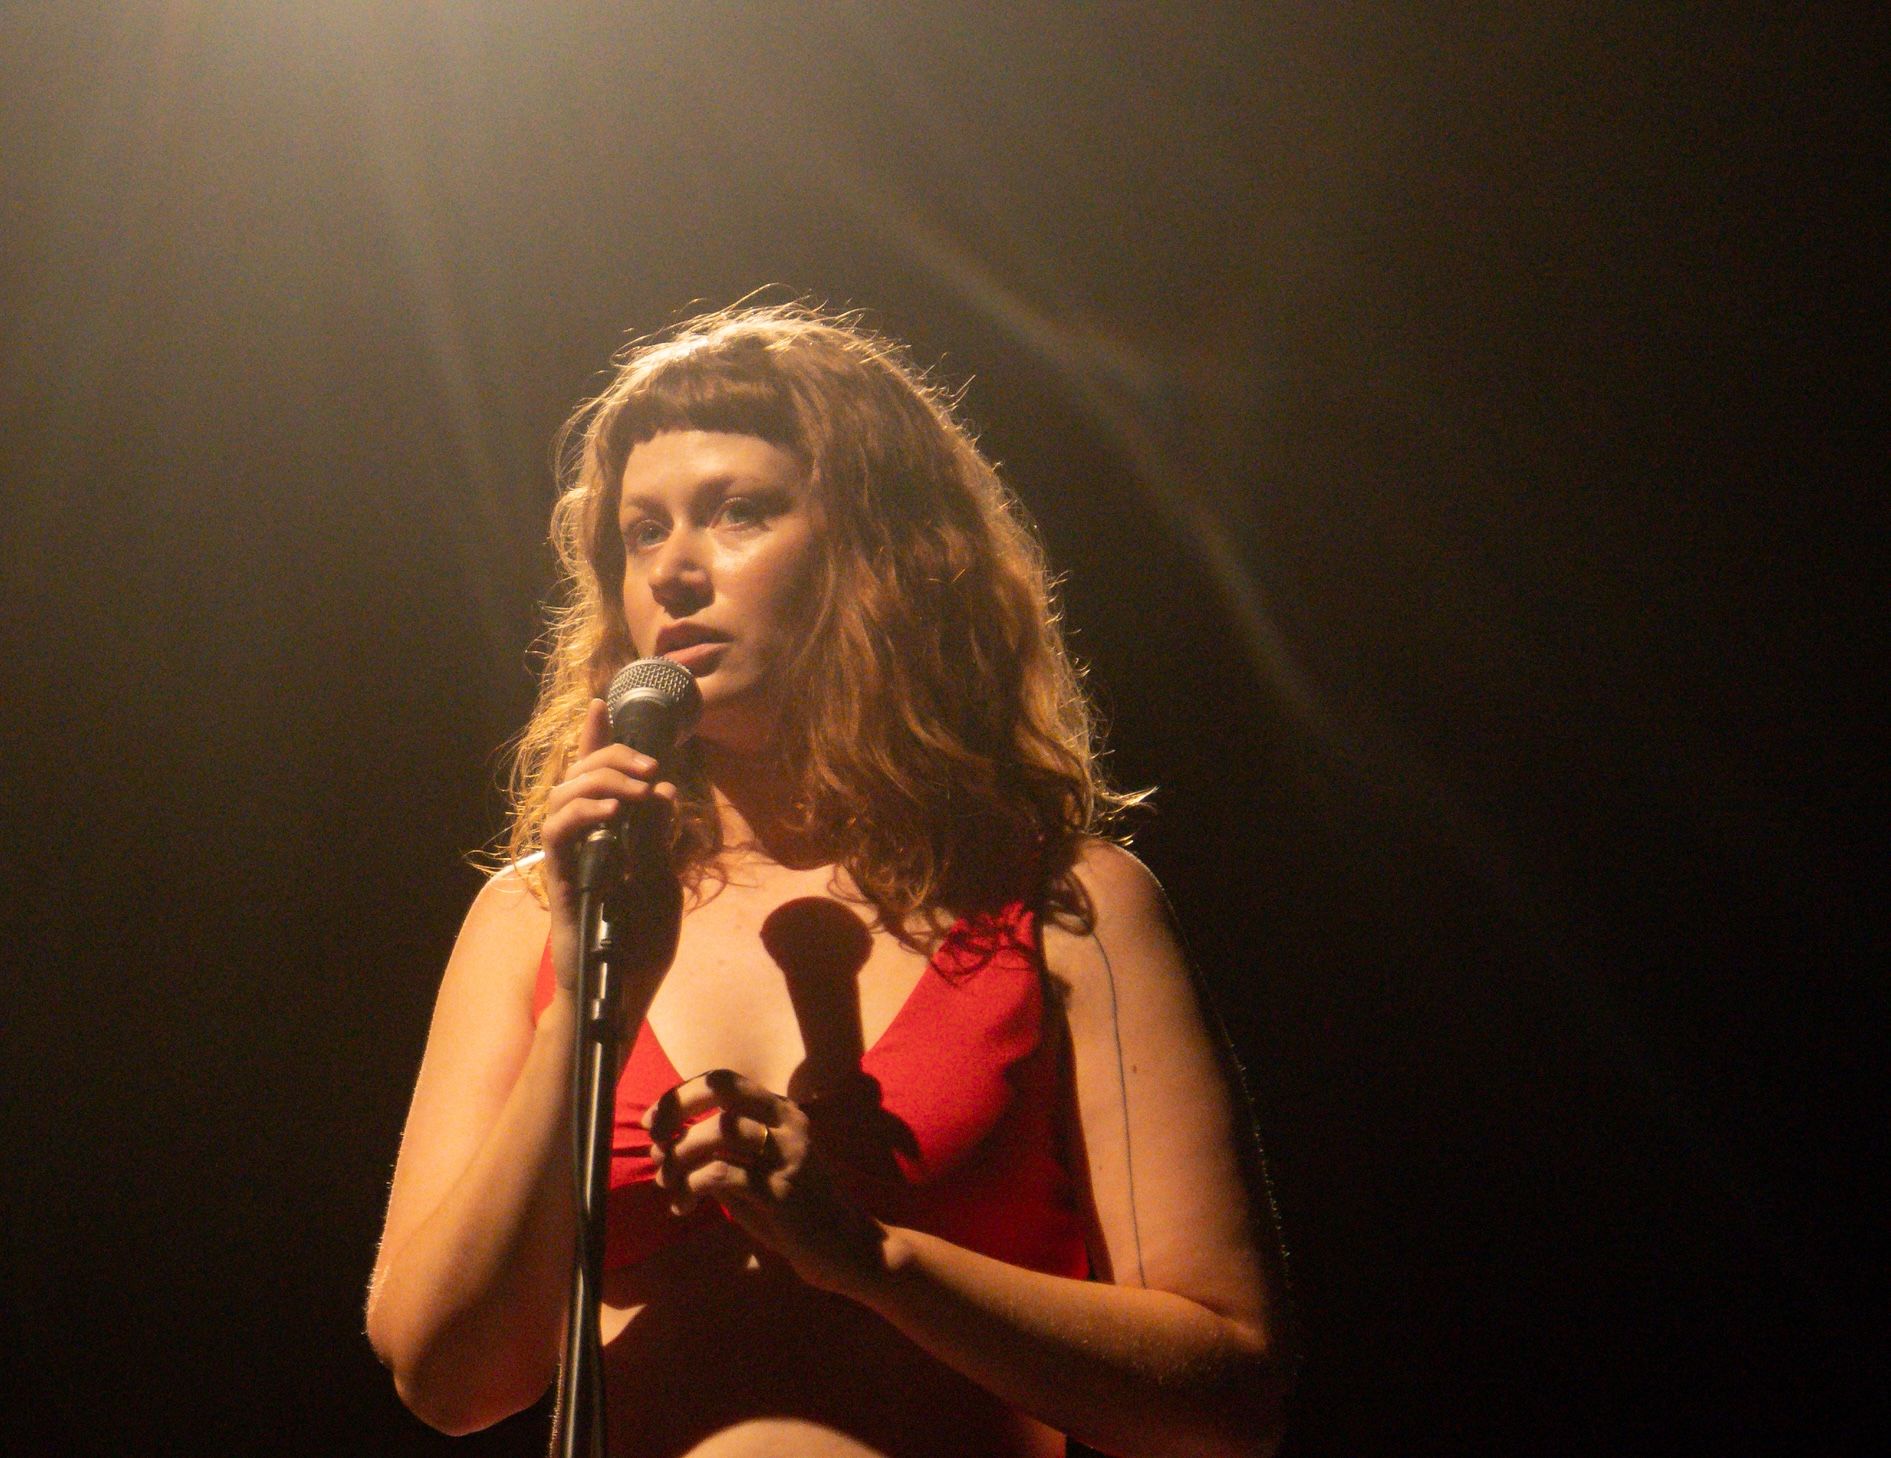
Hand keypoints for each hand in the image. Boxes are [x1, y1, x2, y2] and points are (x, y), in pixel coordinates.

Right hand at [541, 697, 678, 998]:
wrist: (626, 991)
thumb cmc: (643, 943)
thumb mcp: (663, 880)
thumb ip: (657, 836)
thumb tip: (659, 789)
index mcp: (609, 835)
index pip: (599, 777)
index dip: (597, 738)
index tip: (602, 703)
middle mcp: (583, 840)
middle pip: (579, 775)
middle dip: (612, 755)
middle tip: (649, 765)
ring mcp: (569, 858)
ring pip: (562, 796)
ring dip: (600, 780)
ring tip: (635, 788)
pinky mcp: (561, 880)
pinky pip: (556, 833)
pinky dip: (581, 813)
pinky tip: (609, 811)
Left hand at [644, 1069, 890, 1295]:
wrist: (845, 1247)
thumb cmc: (795, 1211)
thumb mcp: (758, 1171)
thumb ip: (724, 1154)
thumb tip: (666, 1145)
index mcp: (782, 1112)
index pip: (724, 1080)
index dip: (681, 1094)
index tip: (652, 1120)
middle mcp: (788, 1124)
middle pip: (720, 1092)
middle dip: (675, 1110)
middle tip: (654, 1145)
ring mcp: (788, 1155)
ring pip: (718, 1132)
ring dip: (679, 1157)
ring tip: (666, 1183)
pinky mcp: (782, 1191)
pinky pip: (721, 1175)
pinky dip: (691, 1187)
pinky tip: (684, 1206)